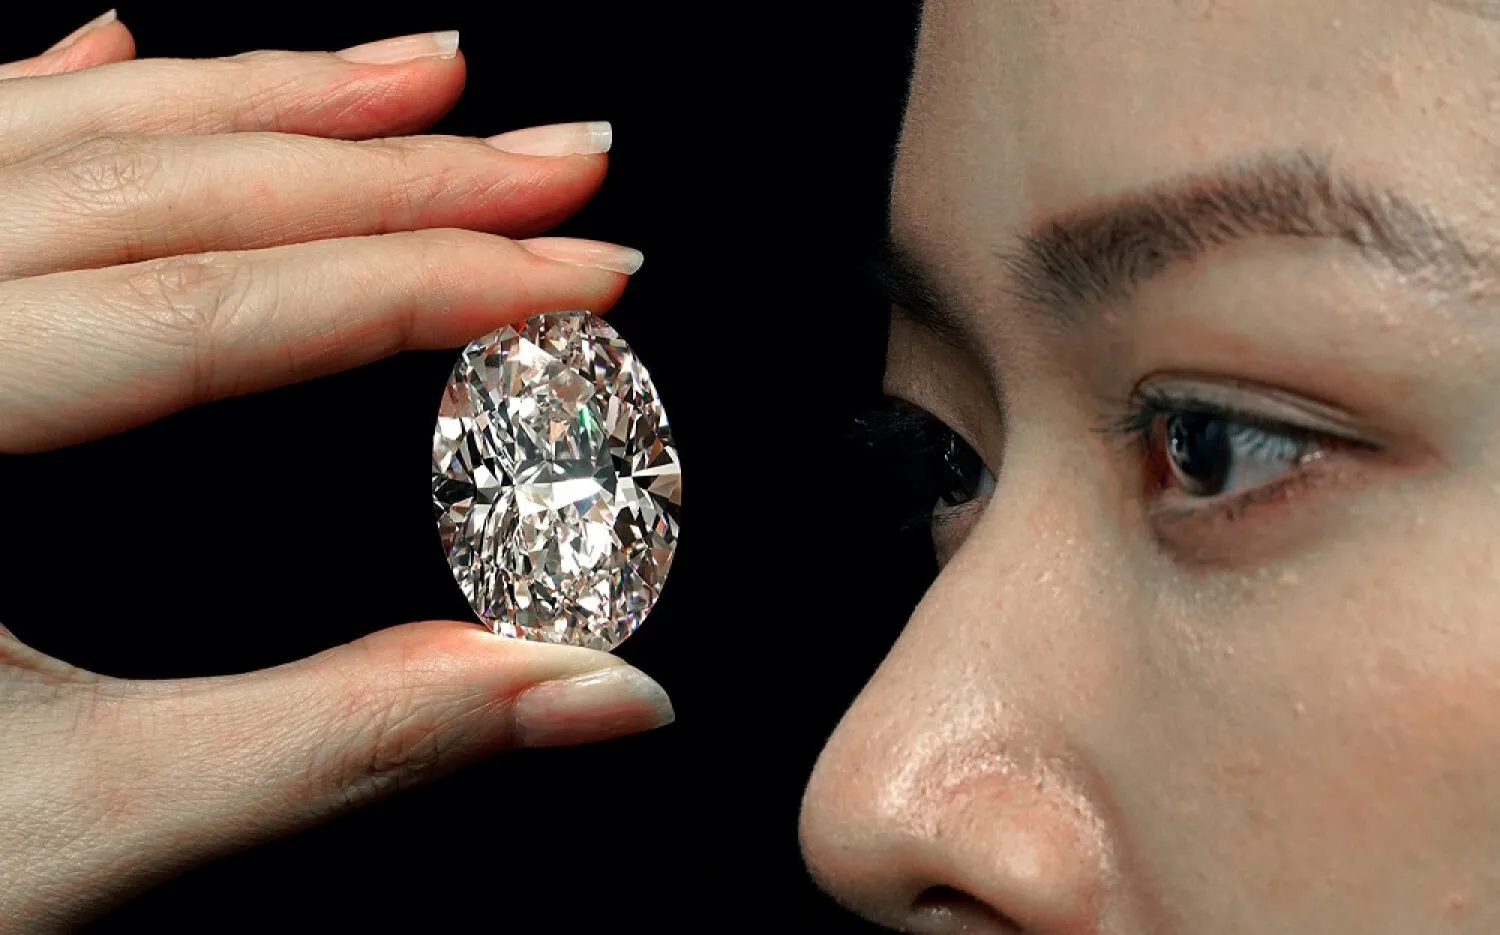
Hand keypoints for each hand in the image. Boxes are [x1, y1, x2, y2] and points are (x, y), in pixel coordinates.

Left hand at [0, 15, 671, 931]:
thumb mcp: (83, 825)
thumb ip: (357, 738)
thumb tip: (596, 694)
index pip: (218, 314)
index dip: (433, 284)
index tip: (582, 273)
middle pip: (155, 191)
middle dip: (389, 165)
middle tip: (552, 153)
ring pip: (52, 140)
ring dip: (252, 98)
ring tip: (412, 71)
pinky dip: (46, 99)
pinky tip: (115, 46)